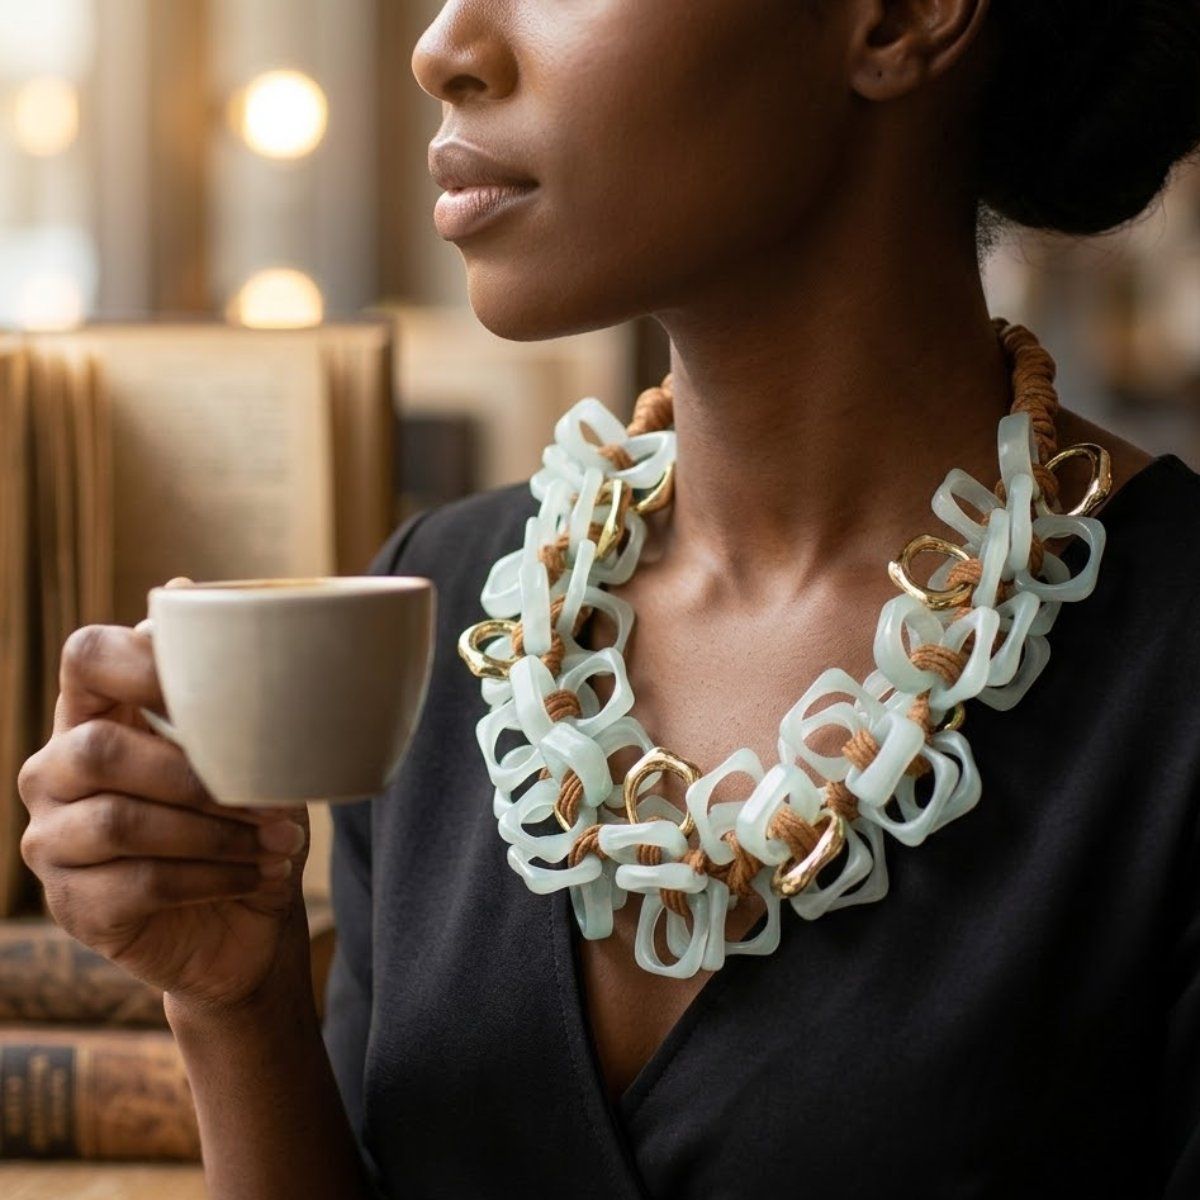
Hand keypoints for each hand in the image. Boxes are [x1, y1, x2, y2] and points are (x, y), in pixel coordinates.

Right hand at [18, 579, 313, 1013]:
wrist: (249, 917)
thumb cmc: (247, 816)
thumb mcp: (247, 745)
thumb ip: (215, 681)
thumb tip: (181, 585)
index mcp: (97, 711)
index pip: (86, 656)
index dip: (142, 660)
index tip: (215, 686)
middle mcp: (57, 768)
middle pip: (98, 748)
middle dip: (198, 776)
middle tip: (274, 803)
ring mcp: (53, 839)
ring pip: (121, 821)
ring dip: (216, 833)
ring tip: (281, 843)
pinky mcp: (71, 903)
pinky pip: (138, 884)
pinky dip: (213, 877)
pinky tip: (259, 875)